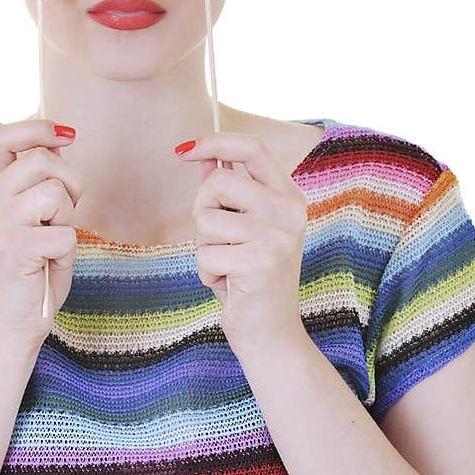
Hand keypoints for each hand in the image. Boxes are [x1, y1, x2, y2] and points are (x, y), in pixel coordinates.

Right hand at [0, 118, 82, 349]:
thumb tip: (58, 143)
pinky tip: (48, 267)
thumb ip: (34, 187)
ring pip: (56, 192)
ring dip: (68, 219)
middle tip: (67, 214)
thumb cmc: (25, 277)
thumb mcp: (26, 223)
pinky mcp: (15, 248)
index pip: (1, 138)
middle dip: (71, 182)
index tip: (66, 135)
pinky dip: (68, 254)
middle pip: (42, 160)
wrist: (7, 329)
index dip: (37, 128)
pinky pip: (66, 234)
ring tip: (52, 244)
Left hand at [175, 131, 308, 353]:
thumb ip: (227, 193)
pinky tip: (229, 285)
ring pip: (207, 220)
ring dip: (204, 248)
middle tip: (219, 242)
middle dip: (202, 212)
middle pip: (219, 183)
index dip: (217, 141)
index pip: (254, 149)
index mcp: (289, 197)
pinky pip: (206, 254)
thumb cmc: (249, 280)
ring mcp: (278, 235)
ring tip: (228, 266)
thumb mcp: (240, 230)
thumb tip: (202, 154)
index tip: (184, 150)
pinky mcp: (261, 261)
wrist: (271, 333)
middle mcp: (290, 211)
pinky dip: (207, 273)